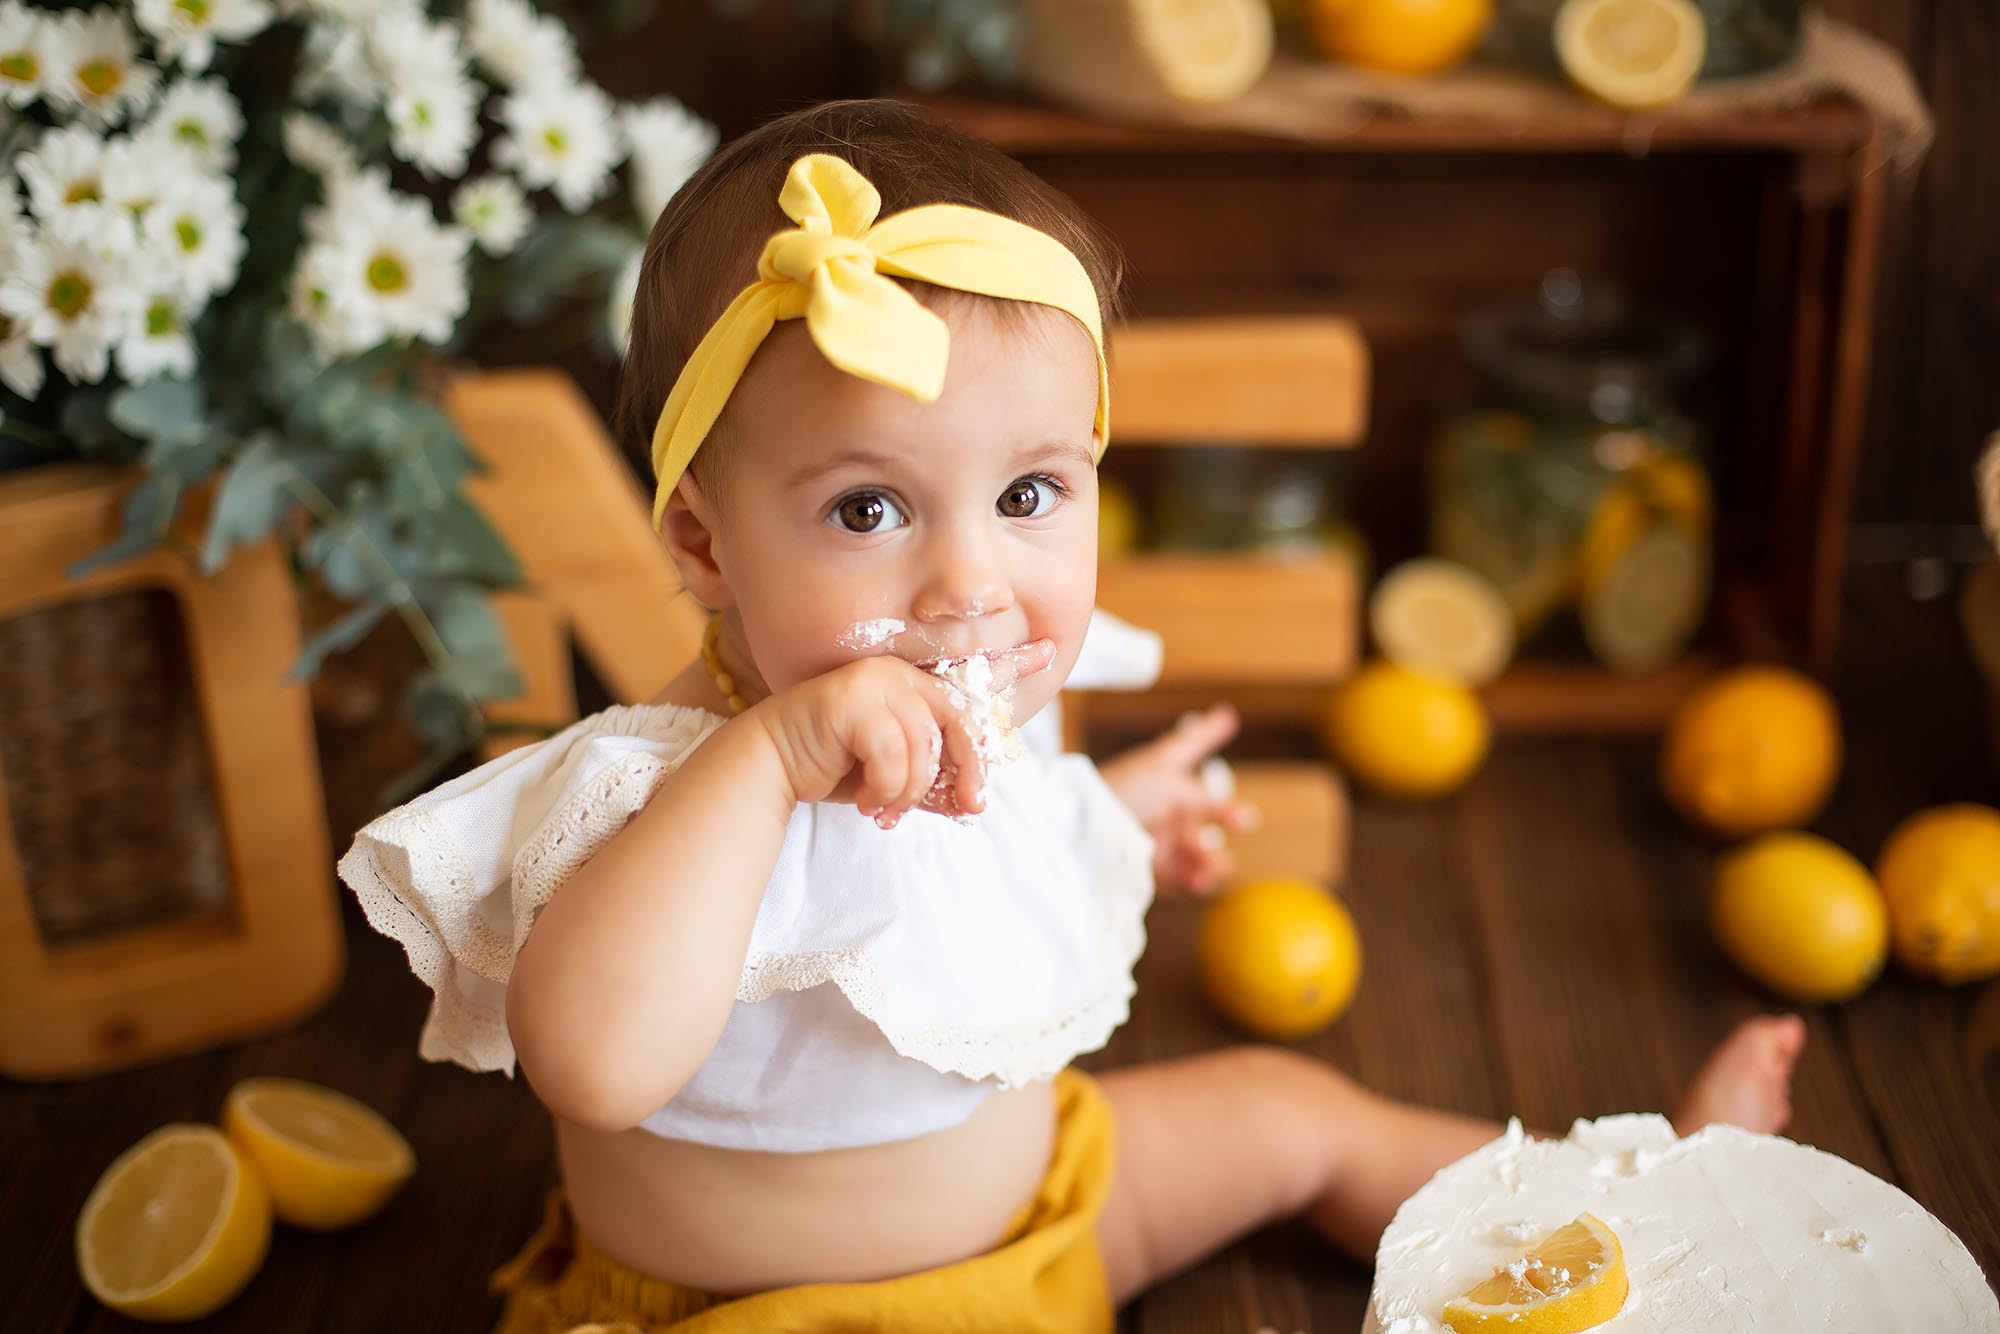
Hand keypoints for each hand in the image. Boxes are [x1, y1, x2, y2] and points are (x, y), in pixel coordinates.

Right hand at [750, 641, 1055, 826]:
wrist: (772, 769)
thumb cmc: (834, 769)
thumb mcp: (896, 776)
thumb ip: (934, 780)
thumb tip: (974, 802)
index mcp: (912, 686)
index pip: (969, 675)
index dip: (1010, 664)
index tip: (1050, 650)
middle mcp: (898, 674)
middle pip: (959, 720)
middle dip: (968, 770)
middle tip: (970, 806)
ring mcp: (875, 680)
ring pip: (926, 746)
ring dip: (909, 791)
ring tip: (884, 807)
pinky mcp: (853, 697)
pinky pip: (895, 753)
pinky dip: (886, 787)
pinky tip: (865, 798)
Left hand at [1097, 704, 1257, 894]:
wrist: (1083, 828)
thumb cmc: (1123, 794)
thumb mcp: (1173, 788)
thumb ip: (1210, 804)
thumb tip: (1248, 818)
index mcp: (1163, 768)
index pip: (1190, 744)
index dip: (1207, 731)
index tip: (1225, 716)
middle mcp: (1162, 797)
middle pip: (1203, 809)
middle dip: (1226, 817)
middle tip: (1245, 821)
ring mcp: (1155, 828)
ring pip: (1194, 844)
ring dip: (1210, 855)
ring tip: (1216, 864)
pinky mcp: (1147, 859)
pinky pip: (1178, 870)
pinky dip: (1193, 876)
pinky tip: (1202, 881)